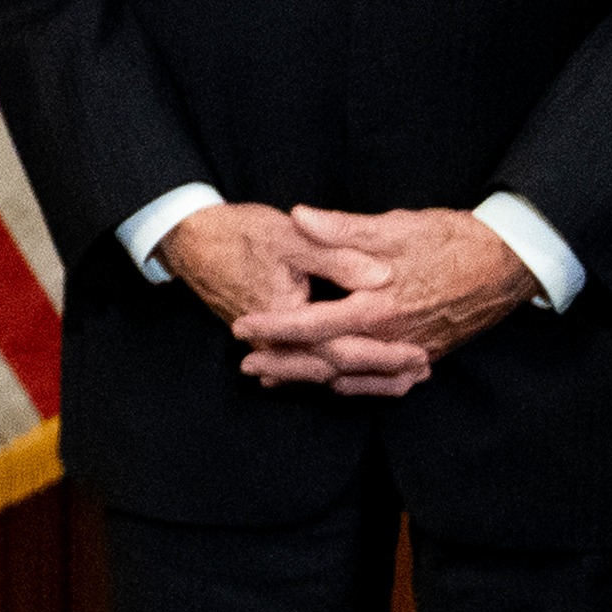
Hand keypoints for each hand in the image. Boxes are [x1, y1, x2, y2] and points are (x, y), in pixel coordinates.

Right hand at [150, 201, 420, 391]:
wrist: (188, 239)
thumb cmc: (238, 234)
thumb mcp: (290, 238)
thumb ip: (337, 256)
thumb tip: (382, 276)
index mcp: (286, 318)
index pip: (341, 348)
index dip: (384, 353)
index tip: (420, 353)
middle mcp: (275, 341)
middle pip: (334, 367)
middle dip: (380, 371)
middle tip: (422, 369)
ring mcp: (268, 343)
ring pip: (319, 370)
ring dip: (361, 374)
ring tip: (403, 377)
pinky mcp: (267, 338)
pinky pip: (306, 362)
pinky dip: (335, 368)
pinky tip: (356, 371)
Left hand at [231, 207, 540, 395]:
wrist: (510, 262)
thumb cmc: (452, 239)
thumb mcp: (394, 227)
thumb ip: (342, 229)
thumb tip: (298, 217)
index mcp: (379, 306)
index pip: (314, 323)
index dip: (275, 326)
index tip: (241, 326)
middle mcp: (394, 337)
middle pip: (328, 361)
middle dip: (285, 365)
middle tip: (246, 366)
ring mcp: (412, 350)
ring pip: (353, 376)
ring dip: (312, 379)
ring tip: (274, 379)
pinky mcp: (427, 354)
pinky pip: (384, 381)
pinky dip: (354, 387)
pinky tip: (332, 384)